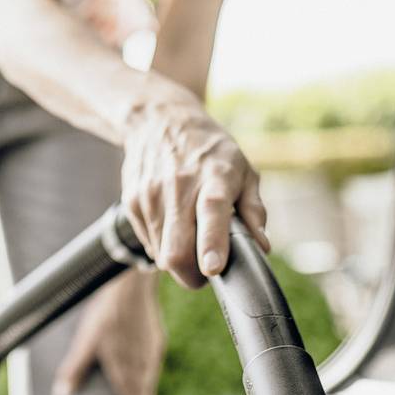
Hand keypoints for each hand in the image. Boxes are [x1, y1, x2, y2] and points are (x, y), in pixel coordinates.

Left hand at [51, 270, 164, 394]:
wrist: (132, 285)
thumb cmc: (106, 312)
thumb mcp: (85, 341)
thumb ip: (74, 369)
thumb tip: (62, 394)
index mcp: (123, 370)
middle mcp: (141, 366)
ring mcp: (151, 353)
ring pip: (149, 383)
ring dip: (141, 392)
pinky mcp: (157, 340)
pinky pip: (153, 366)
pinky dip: (146, 375)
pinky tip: (137, 371)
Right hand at [121, 91, 269, 289]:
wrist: (160, 119)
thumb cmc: (210, 149)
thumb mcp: (243, 169)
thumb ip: (253, 210)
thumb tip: (261, 247)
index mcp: (214, 177)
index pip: (211, 212)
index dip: (211, 243)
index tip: (212, 269)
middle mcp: (179, 186)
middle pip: (176, 249)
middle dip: (192, 275)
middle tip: (206, 270)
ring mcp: (151, 195)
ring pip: (161, 254)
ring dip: (178, 260)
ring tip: (190, 238)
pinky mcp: (133, 202)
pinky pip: (148, 244)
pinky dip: (163, 246)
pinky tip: (173, 224)